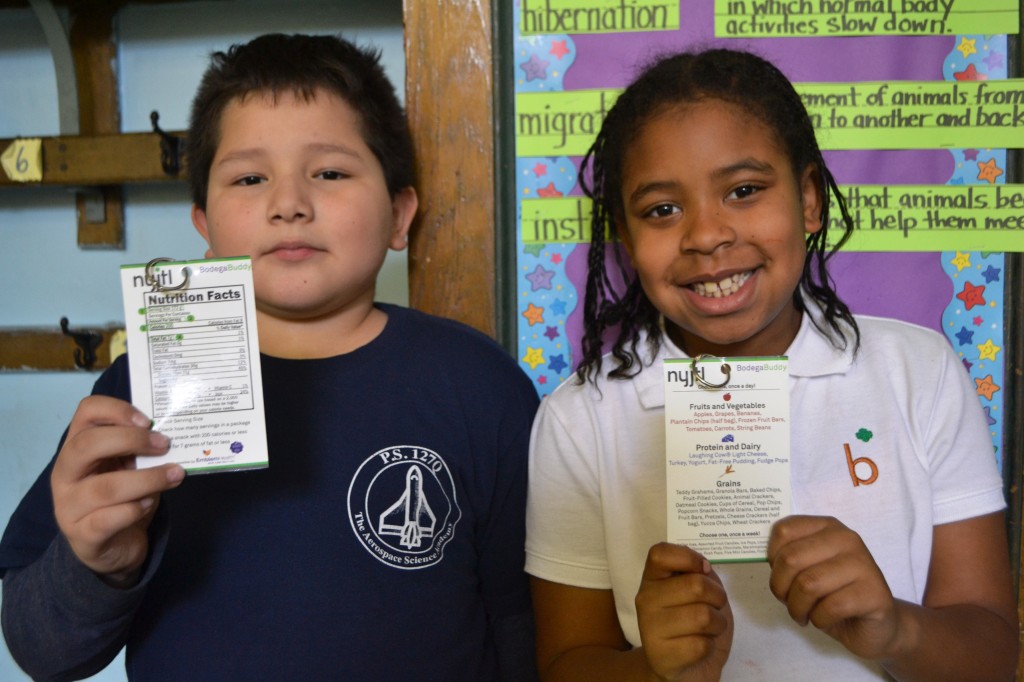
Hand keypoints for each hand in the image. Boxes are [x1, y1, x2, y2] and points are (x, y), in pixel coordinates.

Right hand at [51, 395, 185, 584]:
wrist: (115, 547)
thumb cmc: (123, 498)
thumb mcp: (130, 468)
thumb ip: (140, 450)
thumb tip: (170, 434)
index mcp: (77, 448)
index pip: (85, 413)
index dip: (116, 409)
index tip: (148, 420)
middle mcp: (65, 474)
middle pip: (86, 445)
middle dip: (131, 440)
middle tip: (165, 445)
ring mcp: (69, 506)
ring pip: (105, 487)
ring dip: (147, 479)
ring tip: (174, 475)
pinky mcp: (82, 536)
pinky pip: (107, 520)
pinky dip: (133, 510)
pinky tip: (149, 504)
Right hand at [635, 543, 732, 680]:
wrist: (686, 666)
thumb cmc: (695, 623)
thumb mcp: (699, 590)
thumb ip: (698, 573)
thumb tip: (703, 568)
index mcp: (652, 578)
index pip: (660, 553)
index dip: (689, 557)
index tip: (703, 570)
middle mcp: (645, 600)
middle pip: (695, 585)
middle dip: (718, 597)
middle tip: (714, 607)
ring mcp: (650, 629)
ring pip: (703, 616)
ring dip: (718, 624)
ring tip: (709, 629)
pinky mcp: (661, 657)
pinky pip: (701, 645)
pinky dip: (710, 647)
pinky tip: (699, 648)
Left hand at [767, 515, 896, 659]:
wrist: (877, 626)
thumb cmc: (833, 595)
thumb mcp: (807, 569)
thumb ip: (787, 557)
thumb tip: (757, 552)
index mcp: (827, 526)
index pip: (783, 530)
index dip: (772, 559)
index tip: (780, 576)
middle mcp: (847, 538)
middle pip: (791, 559)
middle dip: (781, 588)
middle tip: (789, 602)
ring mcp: (864, 563)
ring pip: (808, 584)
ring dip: (797, 608)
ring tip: (804, 614)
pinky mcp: (875, 593)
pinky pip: (830, 607)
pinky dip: (818, 620)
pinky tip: (824, 620)